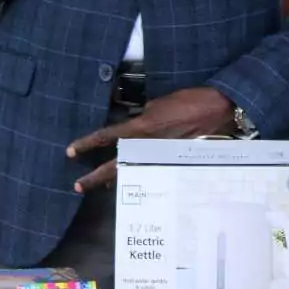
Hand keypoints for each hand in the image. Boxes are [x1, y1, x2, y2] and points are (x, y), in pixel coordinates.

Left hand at [67, 87, 235, 192]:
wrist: (218, 112)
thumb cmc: (189, 101)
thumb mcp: (160, 103)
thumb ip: (144, 115)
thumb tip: (136, 121)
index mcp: (141, 127)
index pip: (106, 136)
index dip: (86, 144)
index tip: (70, 151)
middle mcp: (147, 146)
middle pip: (114, 165)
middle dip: (95, 177)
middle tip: (77, 185)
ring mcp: (159, 158)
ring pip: (131, 172)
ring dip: (115, 179)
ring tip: (100, 186)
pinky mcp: (172, 164)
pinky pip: (149, 172)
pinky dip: (139, 176)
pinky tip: (132, 181)